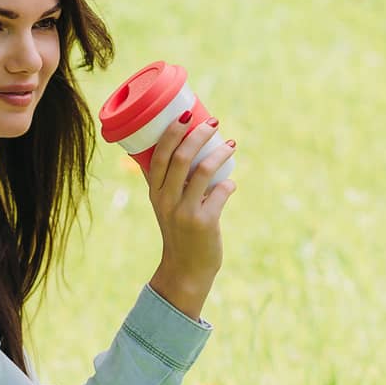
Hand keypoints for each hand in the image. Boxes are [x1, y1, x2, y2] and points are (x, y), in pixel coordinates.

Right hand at [143, 112, 236, 278]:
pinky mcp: (204, 223)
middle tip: (213, 123)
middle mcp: (166, 200)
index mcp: (155, 192)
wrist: (185, 269)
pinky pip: (221, 192)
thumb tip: (186, 150)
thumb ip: (170, 183)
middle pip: (181, 156)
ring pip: (204, 170)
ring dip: (220, 153)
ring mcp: (185, 212)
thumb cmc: (179, 232)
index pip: (159, 155)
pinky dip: (229, 184)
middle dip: (199, 134)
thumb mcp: (166, 206)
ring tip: (231, 145)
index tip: (186, 114)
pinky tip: (230, 183)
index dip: (172, 132)